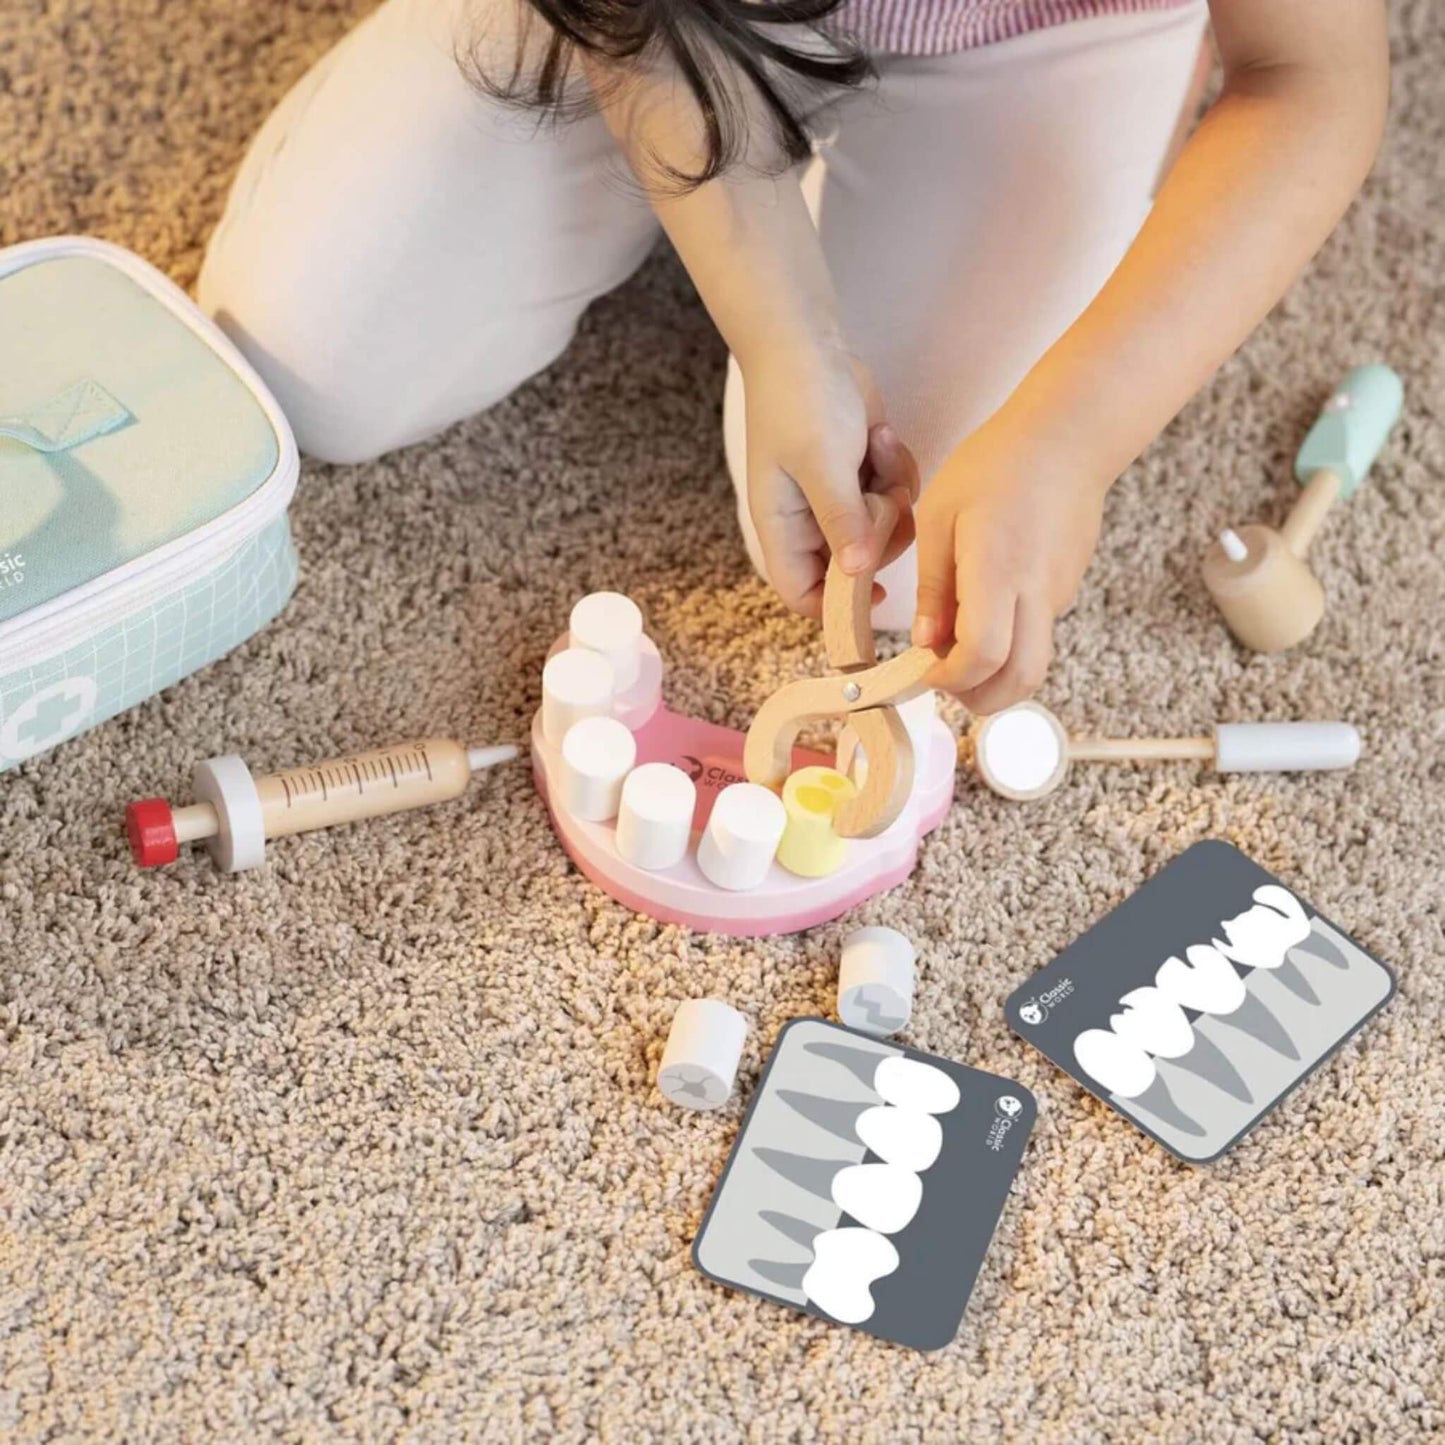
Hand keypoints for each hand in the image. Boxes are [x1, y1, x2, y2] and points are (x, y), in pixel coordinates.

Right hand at [742, 340, 920, 618]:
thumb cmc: (799, 401)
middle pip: (855, 564)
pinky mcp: (863, 473)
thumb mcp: (820, 463)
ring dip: (892, 496)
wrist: (807, 343)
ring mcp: (838, 496)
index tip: (874, 599)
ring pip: (883, 528)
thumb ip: (841, 520)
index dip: (835, 608)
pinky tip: (878, 435)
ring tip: (876, 453)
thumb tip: (858, 573)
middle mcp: (809, 519)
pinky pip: (895, 494)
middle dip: (879, 535)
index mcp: (783, 526)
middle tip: (882, 500)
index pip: (802, 592)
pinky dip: (895, 468)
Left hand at [911, 418, 1107, 712]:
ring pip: (1033, 664)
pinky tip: (980, 611)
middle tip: (942, 677)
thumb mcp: (940, 516)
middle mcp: (1036, 592)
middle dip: (978, 698)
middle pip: (1020, 680)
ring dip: (993, 675)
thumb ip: (934, 585)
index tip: (923, 670)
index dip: (951, 678)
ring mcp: (1058, 594)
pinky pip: (1037, 635)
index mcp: (998, 570)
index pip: (983, 655)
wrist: (1067, 438)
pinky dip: (1008, 645)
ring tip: (956, 643)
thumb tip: (927, 643)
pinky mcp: (1066, 590)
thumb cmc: (995, 465)